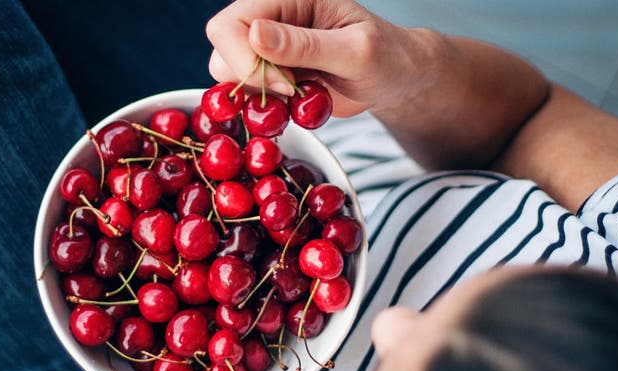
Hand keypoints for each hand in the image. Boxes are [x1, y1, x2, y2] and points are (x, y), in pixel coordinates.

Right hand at [205, 0, 432, 116]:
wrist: (395, 79)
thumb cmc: (386, 57)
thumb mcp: (354, 52)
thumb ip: (305, 45)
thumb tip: (255, 34)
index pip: (230, 24)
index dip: (247, 60)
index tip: (287, 84)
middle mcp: (270, 16)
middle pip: (222, 49)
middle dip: (252, 80)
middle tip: (294, 91)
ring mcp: (265, 46)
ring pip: (227, 75)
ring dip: (260, 96)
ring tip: (302, 93)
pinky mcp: (268, 73)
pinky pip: (245, 95)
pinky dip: (267, 108)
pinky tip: (298, 102)